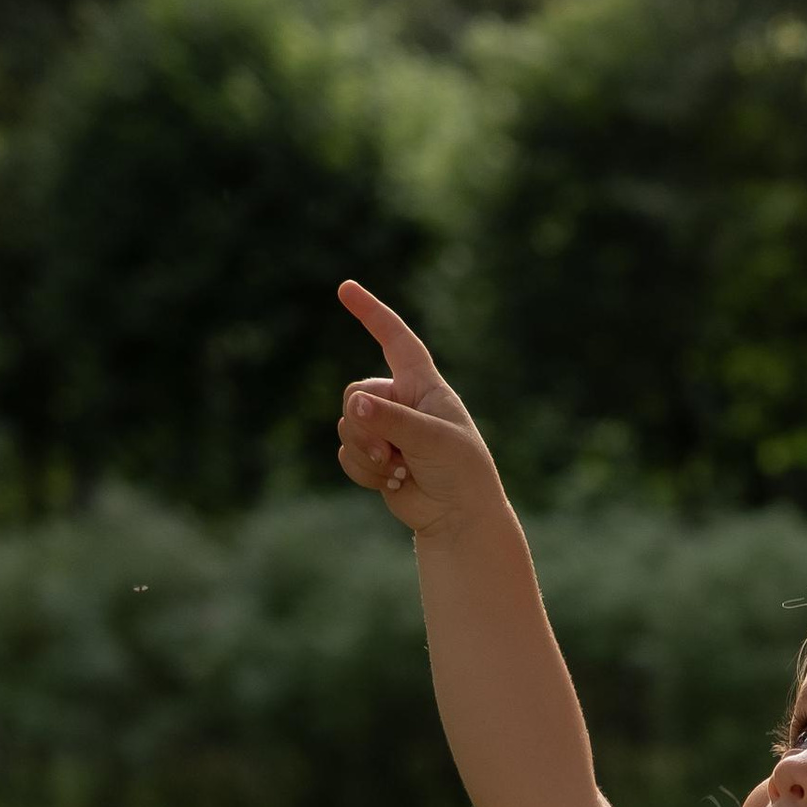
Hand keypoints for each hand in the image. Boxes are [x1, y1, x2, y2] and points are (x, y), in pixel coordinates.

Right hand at [335, 280, 504, 536]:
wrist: (459, 517)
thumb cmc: (460, 471)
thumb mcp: (431, 440)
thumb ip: (391, 420)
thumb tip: (352, 407)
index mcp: (423, 384)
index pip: (395, 339)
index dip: (372, 313)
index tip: (346, 289)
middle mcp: (401, 401)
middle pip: (355, 394)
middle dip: (365, 426)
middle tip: (392, 453)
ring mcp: (384, 429)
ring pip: (346, 426)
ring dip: (366, 453)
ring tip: (398, 470)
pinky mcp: (373, 456)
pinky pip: (346, 454)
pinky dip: (364, 472)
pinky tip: (392, 483)